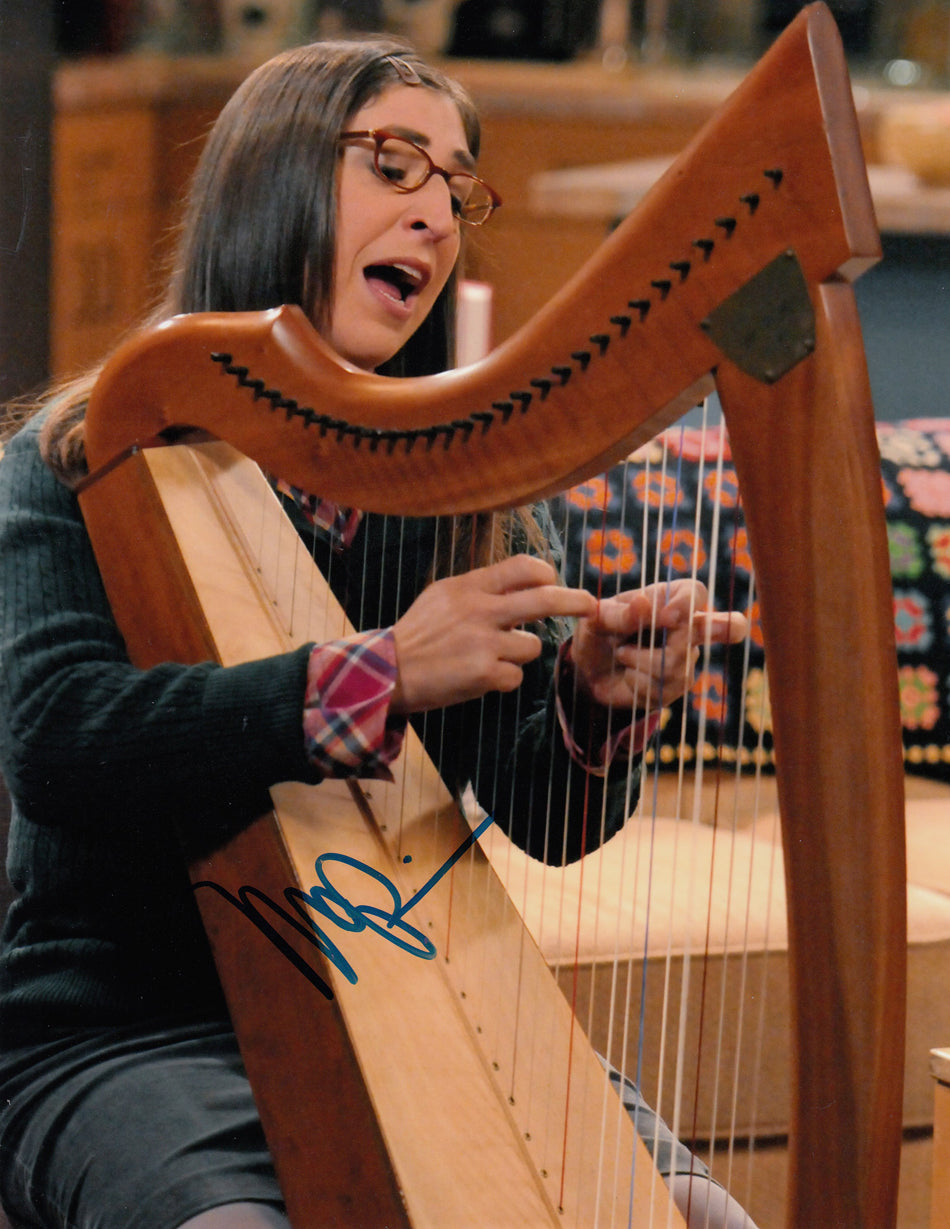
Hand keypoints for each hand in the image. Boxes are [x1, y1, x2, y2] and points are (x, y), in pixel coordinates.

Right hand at [390, 554, 596, 714]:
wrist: (386, 672)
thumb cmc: (419, 634)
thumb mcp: (443, 596)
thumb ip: (481, 588)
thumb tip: (524, 583)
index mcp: (469, 586)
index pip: (524, 567)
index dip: (548, 574)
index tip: (556, 583)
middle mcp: (480, 609)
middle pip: (545, 599)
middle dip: (576, 601)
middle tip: (591, 605)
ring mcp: (483, 642)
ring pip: (533, 646)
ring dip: (520, 655)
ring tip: (488, 658)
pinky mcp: (484, 673)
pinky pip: (516, 676)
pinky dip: (503, 680)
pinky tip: (479, 678)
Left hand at [569, 579, 747, 711]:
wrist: (589, 672)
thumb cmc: (598, 634)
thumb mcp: (597, 620)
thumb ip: (619, 614)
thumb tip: (644, 603)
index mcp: (668, 598)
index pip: (694, 593)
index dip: (687, 604)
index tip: (668, 616)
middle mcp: (684, 626)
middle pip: (711, 627)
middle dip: (722, 627)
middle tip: (733, 627)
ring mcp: (685, 657)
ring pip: (676, 665)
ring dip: (640, 661)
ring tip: (622, 654)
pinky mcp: (676, 686)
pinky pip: (662, 688)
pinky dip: (636, 682)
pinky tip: (628, 676)